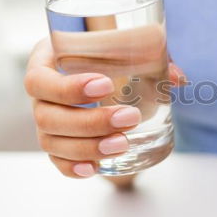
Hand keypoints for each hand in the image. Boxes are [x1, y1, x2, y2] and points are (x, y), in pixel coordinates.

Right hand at [24, 38, 184, 178]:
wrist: (105, 72)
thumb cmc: (108, 53)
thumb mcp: (126, 47)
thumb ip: (151, 56)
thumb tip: (177, 78)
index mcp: (46, 62)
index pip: (39, 79)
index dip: (68, 88)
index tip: (105, 85)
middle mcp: (41, 95)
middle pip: (46, 116)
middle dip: (89, 121)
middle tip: (130, 118)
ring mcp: (46, 121)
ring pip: (52, 142)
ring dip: (87, 147)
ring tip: (123, 144)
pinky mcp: (58, 143)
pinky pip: (57, 161)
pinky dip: (73, 168)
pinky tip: (94, 169)